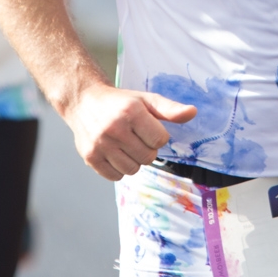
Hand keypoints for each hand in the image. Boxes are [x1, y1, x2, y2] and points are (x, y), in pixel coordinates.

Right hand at [61, 83, 196, 180]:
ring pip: (132, 170)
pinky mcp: (90, 157)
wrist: (84, 101)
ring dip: (133, 160)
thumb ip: (170, 109)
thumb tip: (193, 113)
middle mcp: (114, 129)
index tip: (147, 128)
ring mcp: (100, 144)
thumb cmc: (120, 102)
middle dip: (146, 149)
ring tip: (125, 144)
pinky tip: (114, 152)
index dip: (157, 136)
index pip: (160, 140)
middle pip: (148, 157)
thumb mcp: (146, 100)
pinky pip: (115, 176)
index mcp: (131, 112)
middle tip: (136, 137)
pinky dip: (118, 168)